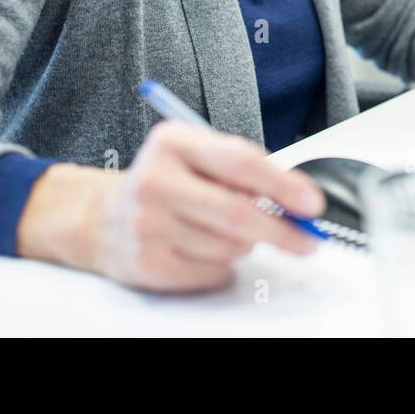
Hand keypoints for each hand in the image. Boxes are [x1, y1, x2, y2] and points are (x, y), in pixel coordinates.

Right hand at [16, 121, 325, 292]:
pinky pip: (212, 272)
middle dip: (282, 230)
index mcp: (173, 142)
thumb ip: (244, 168)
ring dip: (246, 244)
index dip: (283, 185)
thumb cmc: (168, 182)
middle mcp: (155, 180)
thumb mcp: (198, 156)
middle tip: (307, 239)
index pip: (240, 163)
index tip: (312, 204)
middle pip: (237, 212)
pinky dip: (224, 265)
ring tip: (226, 232)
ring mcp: (147, 224)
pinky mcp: (146, 263)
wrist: (102, 218)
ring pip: (229, 246)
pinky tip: (204, 250)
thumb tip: (299, 199)